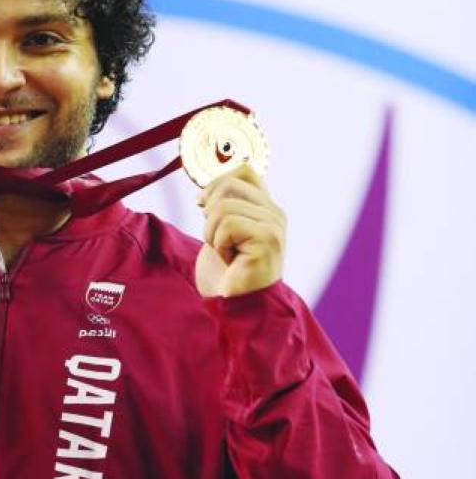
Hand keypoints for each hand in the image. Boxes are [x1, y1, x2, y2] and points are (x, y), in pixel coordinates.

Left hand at [194, 164, 285, 298]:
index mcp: (267, 209)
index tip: (203, 205)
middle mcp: (276, 214)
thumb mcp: (224, 232)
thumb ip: (225, 207)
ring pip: (224, 206)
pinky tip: (231, 261)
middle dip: (210, 213)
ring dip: (212, 233)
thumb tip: (206, 190)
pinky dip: (219, 244)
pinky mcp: (267, 239)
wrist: (235, 308)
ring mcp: (274, 226)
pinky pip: (228, 224)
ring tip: (226, 254)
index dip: (217, 183)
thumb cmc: (227, 274)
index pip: (245, 171)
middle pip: (229, 185)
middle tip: (218, 240)